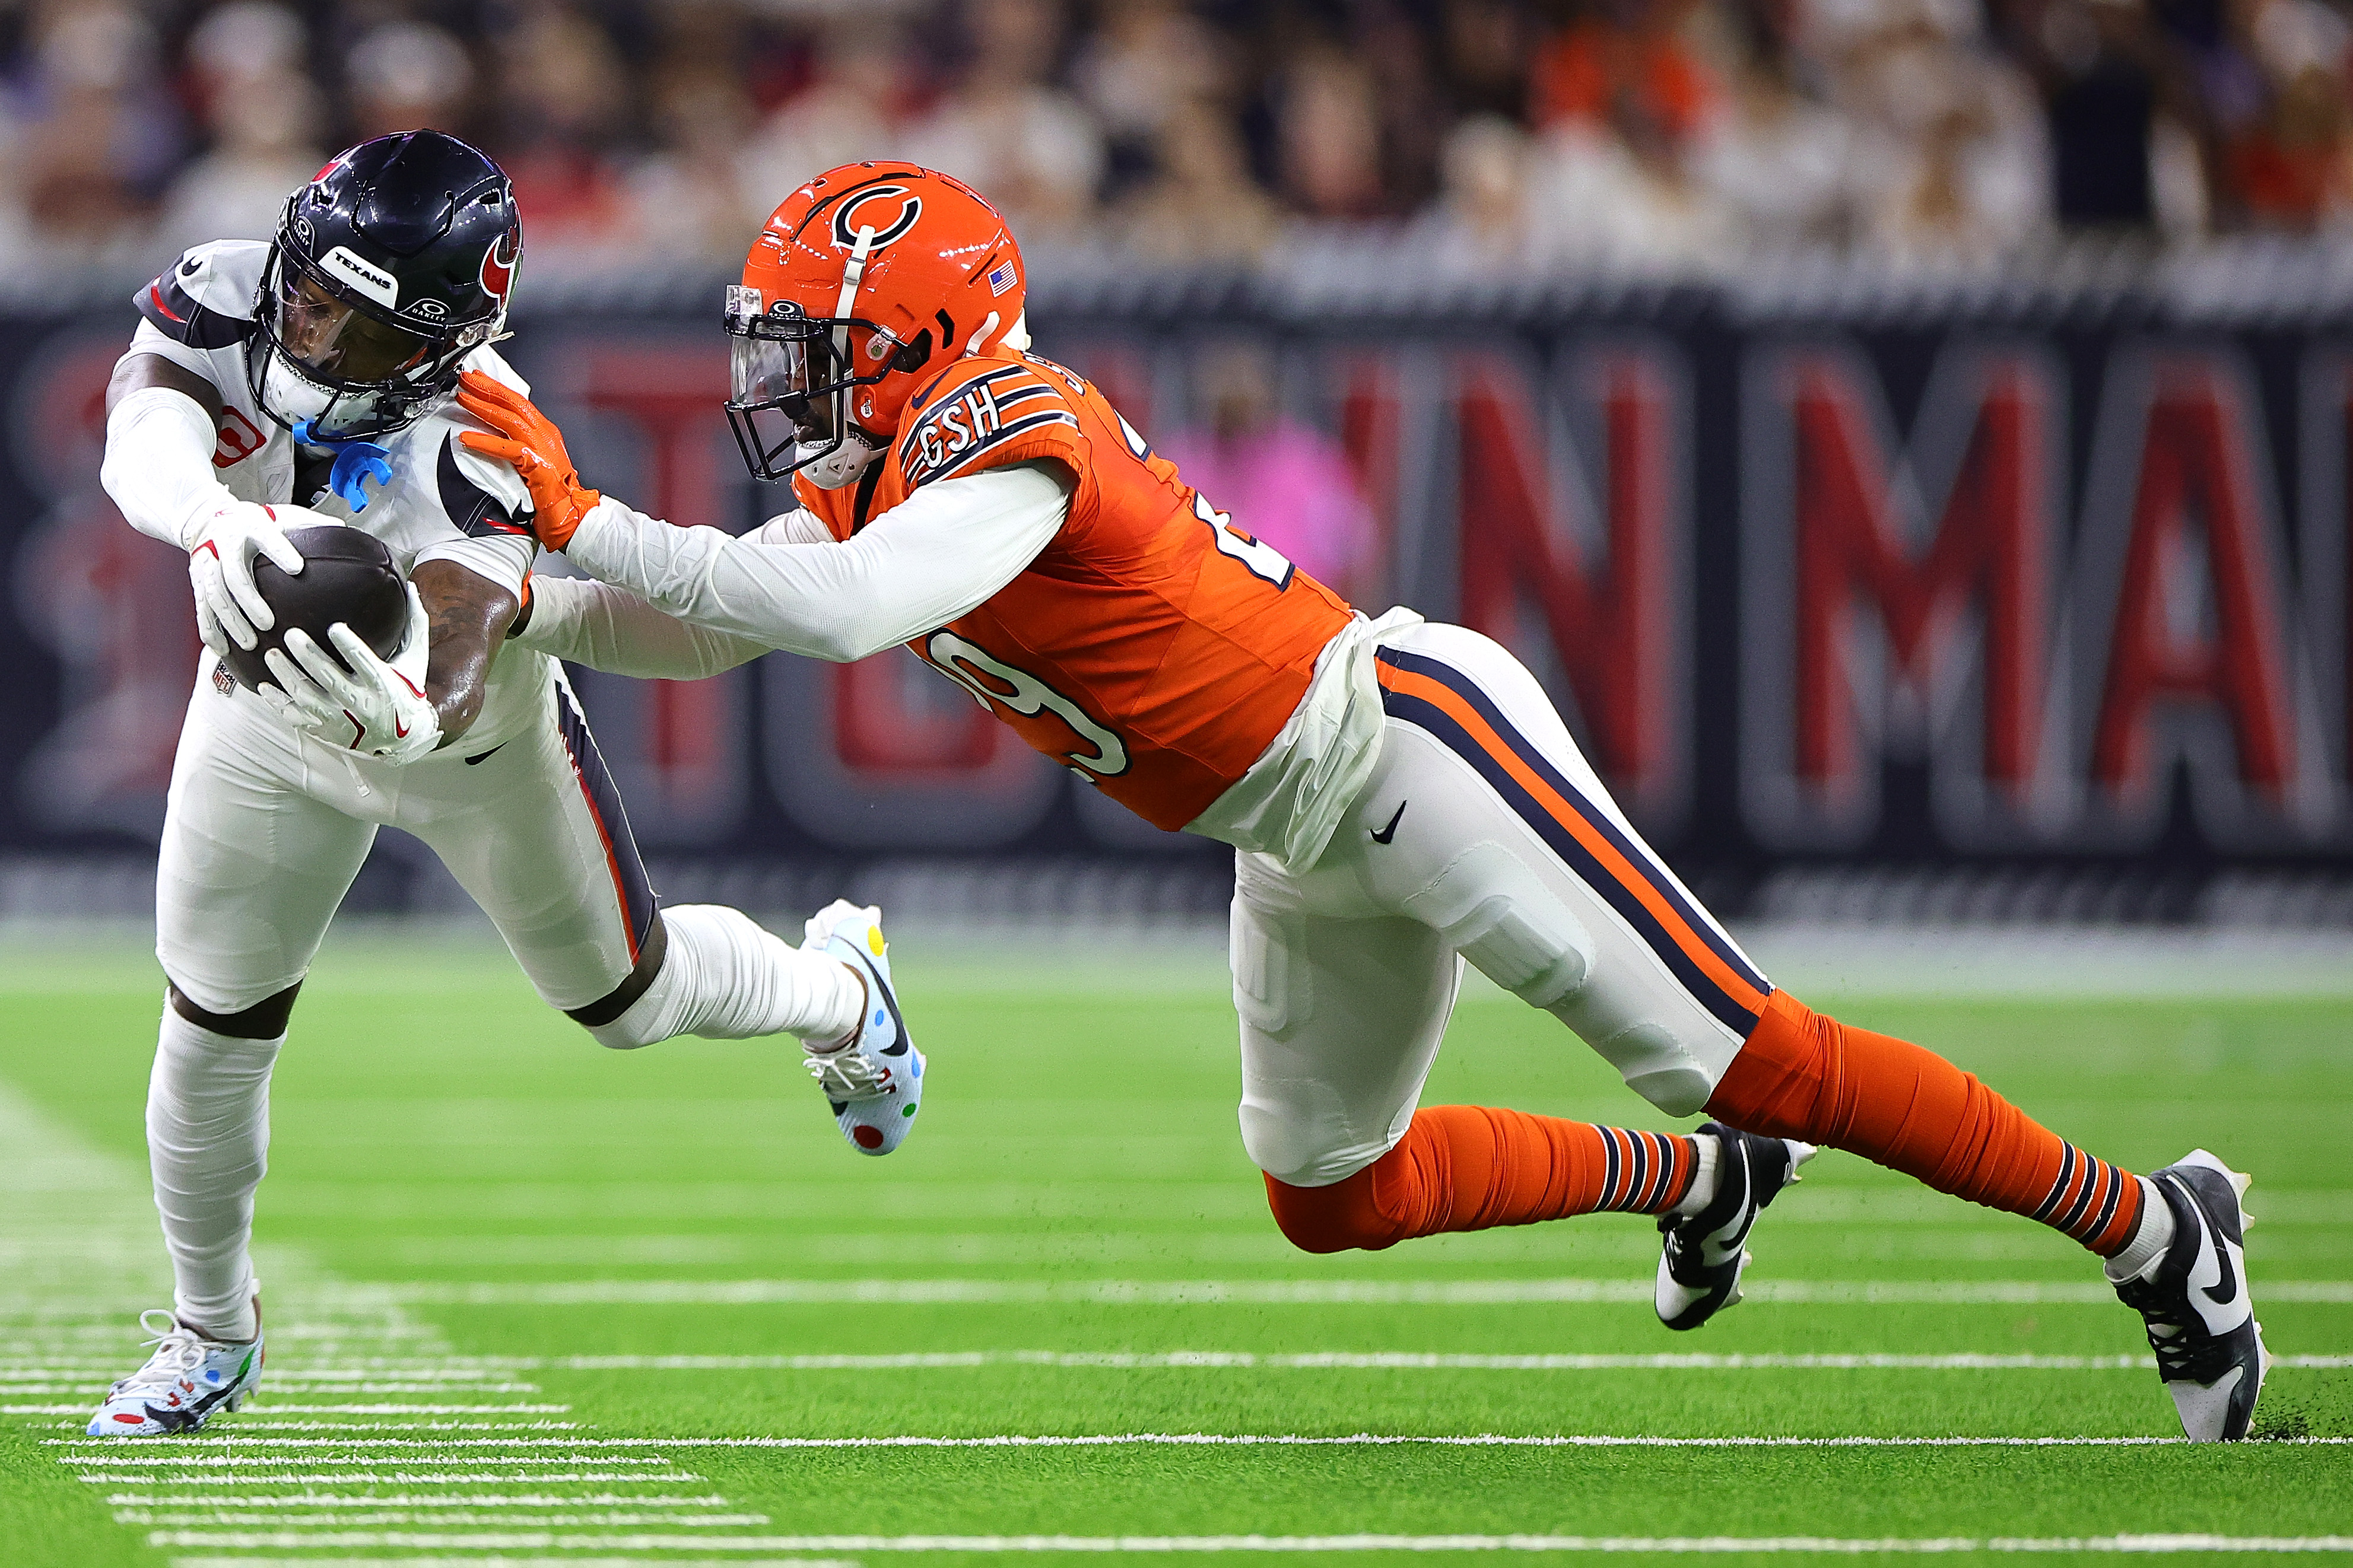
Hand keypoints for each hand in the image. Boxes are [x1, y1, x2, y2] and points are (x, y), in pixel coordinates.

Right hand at [186, 501, 304, 657]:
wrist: (210, 519)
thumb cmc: (256, 523)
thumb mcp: (282, 515)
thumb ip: (310, 523)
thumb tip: (343, 528)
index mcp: (251, 526)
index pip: (266, 537)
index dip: (280, 552)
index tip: (298, 568)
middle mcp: (225, 543)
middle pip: (233, 573)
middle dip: (249, 600)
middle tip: (267, 624)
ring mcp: (207, 563)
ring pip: (214, 594)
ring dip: (230, 620)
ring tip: (249, 643)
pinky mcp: (197, 580)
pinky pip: (200, 606)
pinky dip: (209, 628)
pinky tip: (221, 647)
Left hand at [259, 582, 439, 764]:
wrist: (402, 738)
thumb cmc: (406, 688)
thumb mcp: (416, 659)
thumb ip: (414, 624)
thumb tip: (411, 586)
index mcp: (385, 684)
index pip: (367, 664)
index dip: (351, 647)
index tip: (335, 627)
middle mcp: (363, 705)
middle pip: (332, 680)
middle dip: (310, 657)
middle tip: (291, 634)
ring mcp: (342, 721)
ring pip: (309, 698)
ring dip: (288, 676)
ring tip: (271, 654)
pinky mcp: (327, 731)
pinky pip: (298, 717)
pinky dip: (279, 703)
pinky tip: (263, 685)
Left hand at [455, 371, 600, 548]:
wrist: (574, 517)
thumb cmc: (555, 496)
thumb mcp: (535, 462)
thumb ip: (519, 446)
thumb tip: (494, 435)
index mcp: (546, 433)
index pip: (519, 402)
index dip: (497, 388)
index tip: (477, 379)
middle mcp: (546, 436)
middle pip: (514, 403)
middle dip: (487, 388)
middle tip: (465, 379)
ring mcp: (543, 449)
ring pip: (510, 419)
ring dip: (483, 407)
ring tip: (462, 399)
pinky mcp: (537, 466)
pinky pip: (507, 448)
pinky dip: (485, 442)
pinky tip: (467, 438)